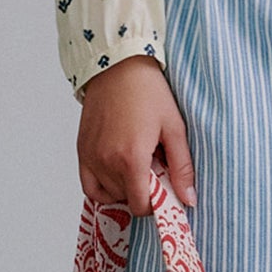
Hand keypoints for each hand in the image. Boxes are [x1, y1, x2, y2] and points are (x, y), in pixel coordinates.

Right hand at [77, 55, 197, 215]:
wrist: (118, 66)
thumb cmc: (148, 92)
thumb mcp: (174, 128)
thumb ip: (182, 168)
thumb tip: (189, 200)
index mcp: (131, 159)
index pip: (141, 205)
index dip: (156, 203)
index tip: (165, 188)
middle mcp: (106, 162)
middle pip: (126, 200)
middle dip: (142, 191)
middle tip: (153, 167)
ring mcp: (91, 157)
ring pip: (108, 195)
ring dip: (124, 189)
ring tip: (136, 165)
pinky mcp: (82, 150)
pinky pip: (88, 186)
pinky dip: (102, 188)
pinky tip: (117, 173)